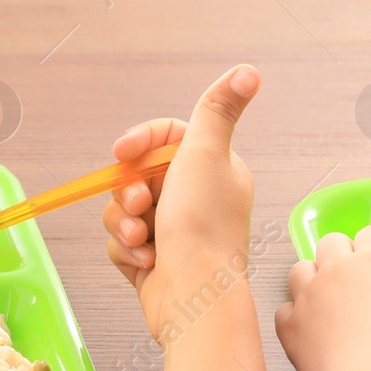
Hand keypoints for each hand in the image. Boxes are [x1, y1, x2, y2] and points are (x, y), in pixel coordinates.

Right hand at [104, 65, 258, 338]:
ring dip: (124, 223)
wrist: (193, 300)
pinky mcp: (154, 260)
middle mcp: (197, 199)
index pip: (168, 139)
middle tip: (140, 207)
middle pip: (139, 175)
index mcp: (216, 170)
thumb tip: (249, 70)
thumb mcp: (206, 153)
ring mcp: (174, 232)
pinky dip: (127, 251)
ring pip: (124, 209)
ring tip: (141, 240)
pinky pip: (121, 241)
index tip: (122, 152)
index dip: (140, 142)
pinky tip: (145, 263)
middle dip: (129, 192)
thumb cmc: (202, 227)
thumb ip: (217, 108)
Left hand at [275, 225, 370, 370]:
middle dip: (346, 257)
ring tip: (333, 304)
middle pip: (331, 243)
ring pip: (300, 270)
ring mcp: (307, 297)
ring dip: (314, 279)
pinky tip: (313, 332)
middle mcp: (335, 269)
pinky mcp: (289, 327)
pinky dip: (295, 317)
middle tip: (364, 288)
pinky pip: (284, 310)